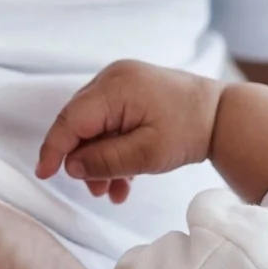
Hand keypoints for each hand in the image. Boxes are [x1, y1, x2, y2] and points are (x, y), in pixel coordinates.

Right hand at [36, 61, 224, 202]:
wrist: (223, 113)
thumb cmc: (190, 130)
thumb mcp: (148, 155)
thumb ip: (106, 160)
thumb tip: (70, 166)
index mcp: (115, 87)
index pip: (71, 120)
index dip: (54, 149)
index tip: (44, 174)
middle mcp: (112, 78)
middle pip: (79, 123)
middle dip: (84, 160)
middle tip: (96, 191)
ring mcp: (120, 82)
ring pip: (93, 126)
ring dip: (99, 159)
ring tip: (113, 191)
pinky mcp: (128, 91)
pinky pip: (108, 121)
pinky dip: (112, 148)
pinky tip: (124, 178)